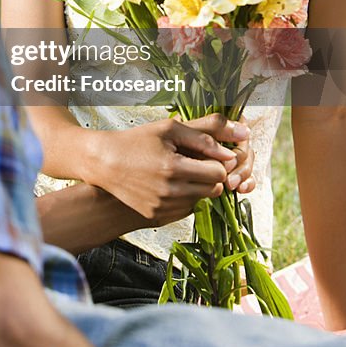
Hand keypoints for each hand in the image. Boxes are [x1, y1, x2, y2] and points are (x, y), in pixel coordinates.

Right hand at [87, 114, 250, 224]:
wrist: (104, 163)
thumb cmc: (137, 141)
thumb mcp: (170, 128)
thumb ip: (206, 133)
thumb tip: (241, 136)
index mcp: (174, 168)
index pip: (219, 173)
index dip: (218, 161)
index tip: (210, 154)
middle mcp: (170, 192)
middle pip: (214, 189)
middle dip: (211, 175)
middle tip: (196, 162)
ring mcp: (163, 208)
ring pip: (201, 201)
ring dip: (198, 186)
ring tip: (181, 171)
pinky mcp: (157, 218)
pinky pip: (186, 210)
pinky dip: (184, 198)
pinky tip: (169, 184)